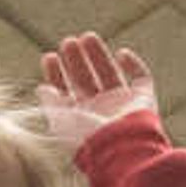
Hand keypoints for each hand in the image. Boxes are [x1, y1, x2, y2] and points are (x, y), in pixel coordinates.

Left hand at [37, 34, 154, 141]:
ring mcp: (123, 106)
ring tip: (87, 37)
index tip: (49, 57)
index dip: (56, 75)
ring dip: (99, 55)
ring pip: (110, 73)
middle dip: (76, 60)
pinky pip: (141, 77)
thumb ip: (51, 104)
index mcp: (80, 120)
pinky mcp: (144, 100)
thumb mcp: (62, 122)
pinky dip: (134, 64)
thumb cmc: (90, 140)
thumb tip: (41, 88)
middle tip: (68, 42)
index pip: (66, 93)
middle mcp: (101, 113)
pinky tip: (121, 54)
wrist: (124, 149)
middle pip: (86, 80)